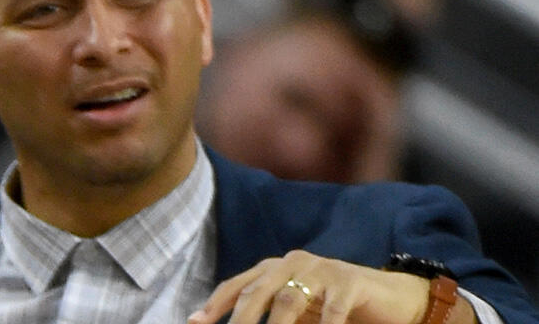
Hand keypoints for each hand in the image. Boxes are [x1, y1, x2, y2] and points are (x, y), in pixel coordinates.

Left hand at [188, 250, 431, 323]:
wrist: (385, 298)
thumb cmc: (331, 306)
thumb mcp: (295, 312)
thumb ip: (267, 317)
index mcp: (275, 268)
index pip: (238, 284)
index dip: (215, 304)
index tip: (196, 322)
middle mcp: (293, 263)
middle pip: (258, 291)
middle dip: (241, 319)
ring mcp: (322, 269)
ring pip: (289, 299)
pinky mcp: (349, 281)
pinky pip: (331, 309)